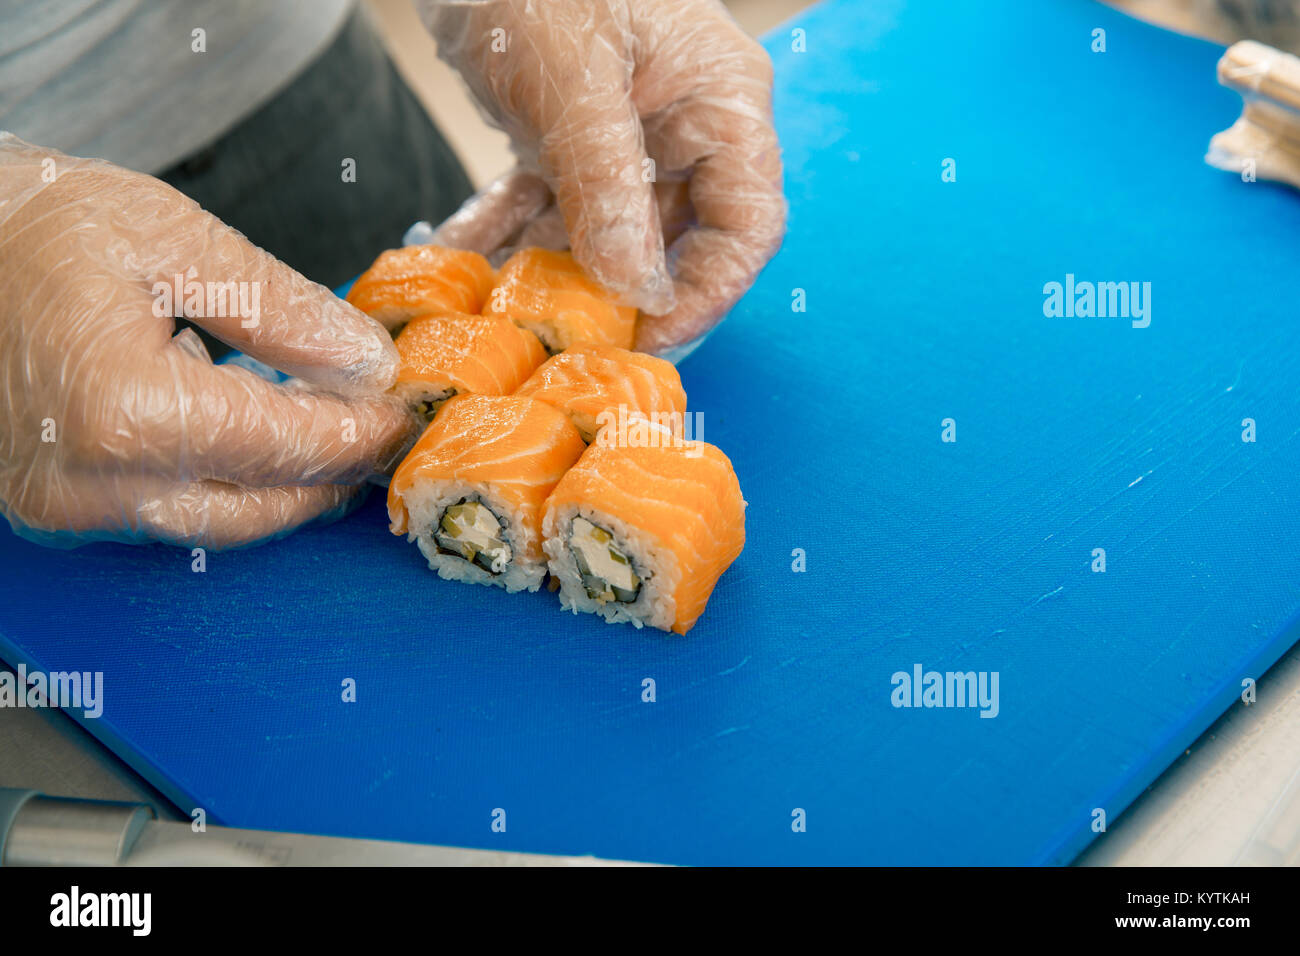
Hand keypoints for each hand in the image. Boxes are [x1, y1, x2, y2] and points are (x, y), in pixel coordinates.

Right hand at [0, 134, 419, 548]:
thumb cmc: (29, 221)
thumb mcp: (171, 236)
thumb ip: (281, 308)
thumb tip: (365, 361)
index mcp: (122, 409)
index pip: (286, 445)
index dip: (360, 431)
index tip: (406, 412)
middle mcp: (90, 482)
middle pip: (260, 507)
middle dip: (334, 473)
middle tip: (386, 434)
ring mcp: (63, 505)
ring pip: (218, 525)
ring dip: (287, 487)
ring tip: (337, 436)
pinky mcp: (51, 505)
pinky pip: (168, 514)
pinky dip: (228, 484)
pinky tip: (262, 439)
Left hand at [419, 0, 785, 355]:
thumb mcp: (575, 81)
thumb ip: (608, 184)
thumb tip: (637, 286)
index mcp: (722, 104)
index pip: (747, 226)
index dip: (707, 292)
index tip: (649, 336)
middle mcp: (685, 128)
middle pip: (676, 241)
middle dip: (620, 293)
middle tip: (569, 340)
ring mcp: (628, 138)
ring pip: (606, 234)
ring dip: (552, 271)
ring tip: (502, 307)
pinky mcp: (573, 141)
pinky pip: (553, 206)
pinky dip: (512, 231)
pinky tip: (466, 257)